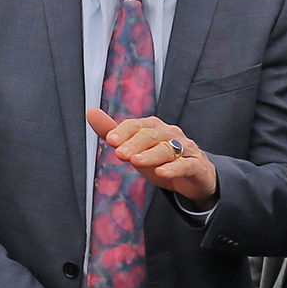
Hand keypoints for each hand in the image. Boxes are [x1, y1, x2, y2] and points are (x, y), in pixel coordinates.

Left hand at [86, 107, 217, 204]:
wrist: (195, 176)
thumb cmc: (161, 159)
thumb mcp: (135, 148)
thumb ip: (112, 132)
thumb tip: (90, 111)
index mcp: (154, 127)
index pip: (137, 125)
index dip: (124, 131)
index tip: (110, 140)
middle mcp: (170, 134)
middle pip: (151, 135)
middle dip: (134, 144)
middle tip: (119, 153)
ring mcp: (186, 148)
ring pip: (167, 149)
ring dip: (150, 155)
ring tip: (135, 162)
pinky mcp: (196, 165)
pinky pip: (185, 165)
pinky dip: (173, 168)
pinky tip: (161, 172)